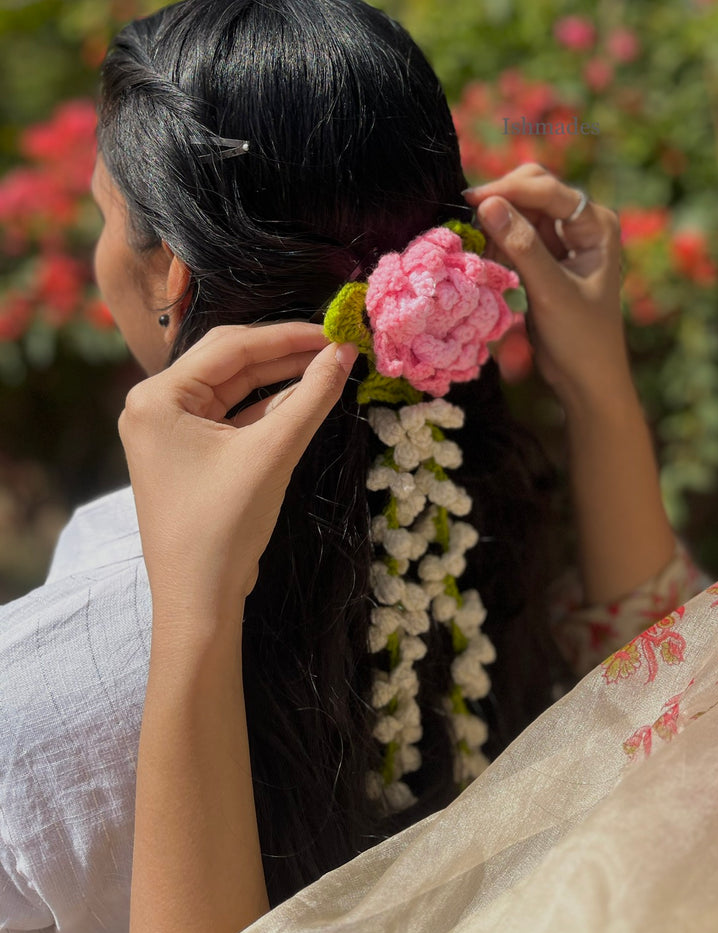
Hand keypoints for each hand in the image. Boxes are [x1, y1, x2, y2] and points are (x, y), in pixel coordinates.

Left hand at [118, 323, 356, 619]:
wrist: (199, 601)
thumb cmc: (223, 526)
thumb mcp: (272, 453)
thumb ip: (311, 397)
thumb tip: (345, 353)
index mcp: (157, 397)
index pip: (231, 347)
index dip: (288, 336)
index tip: (336, 330)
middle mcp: (156, 405)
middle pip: (231, 361)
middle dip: (286, 353)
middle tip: (337, 345)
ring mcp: (171, 429)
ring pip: (236, 387)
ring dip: (282, 378)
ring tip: (331, 366)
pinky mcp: (191, 451)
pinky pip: (235, 415)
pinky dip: (271, 407)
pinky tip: (309, 397)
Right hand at [464, 164, 628, 407]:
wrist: (587, 378)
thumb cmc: (580, 338)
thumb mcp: (550, 291)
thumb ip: (521, 246)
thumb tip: (488, 204)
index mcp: (597, 225)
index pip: (549, 190)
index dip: (510, 190)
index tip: (472, 200)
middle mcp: (583, 224)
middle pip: (534, 190)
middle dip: (503, 202)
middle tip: (471, 221)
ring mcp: (564, 238)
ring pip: (521, 211)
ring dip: (498, 226)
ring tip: (484, 255)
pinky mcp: (547, 255)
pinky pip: (516, 234)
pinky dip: (499, 243)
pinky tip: (491, 263)